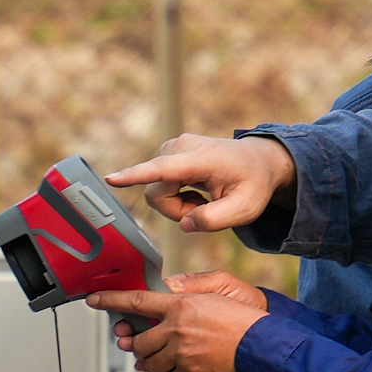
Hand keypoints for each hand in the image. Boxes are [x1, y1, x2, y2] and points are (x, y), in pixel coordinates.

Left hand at [90, 282, 266, 371]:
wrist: (264, 346)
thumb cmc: (245, 319)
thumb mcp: (218, 292)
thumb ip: (189, 290)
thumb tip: (170, 289)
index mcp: (181, 305)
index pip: (138, 301)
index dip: (112, 301)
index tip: (95, 301)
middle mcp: (176, 329)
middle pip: (140, 341)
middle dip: (139, 345)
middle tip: (146, 345)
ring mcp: (182, 354)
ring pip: (151, 364)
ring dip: (154, 364)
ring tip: (167, 360)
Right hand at [107, 134, 294, 233]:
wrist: (259, 160)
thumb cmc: (254, 184)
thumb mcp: (245, 210)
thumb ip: (215, 221)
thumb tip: (185, 224)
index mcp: (203, 159)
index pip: (163, 169)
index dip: (135, 176)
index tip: (112, 179)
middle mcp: (182, 147)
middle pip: (156, 192)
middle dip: (176, 210)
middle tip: (205, 211)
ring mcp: (174, 147)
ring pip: (156, 190)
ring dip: (177, 204)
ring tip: (204, 199)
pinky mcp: (169, 151)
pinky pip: (158, 184)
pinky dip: (176, 195)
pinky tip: (198, 191)